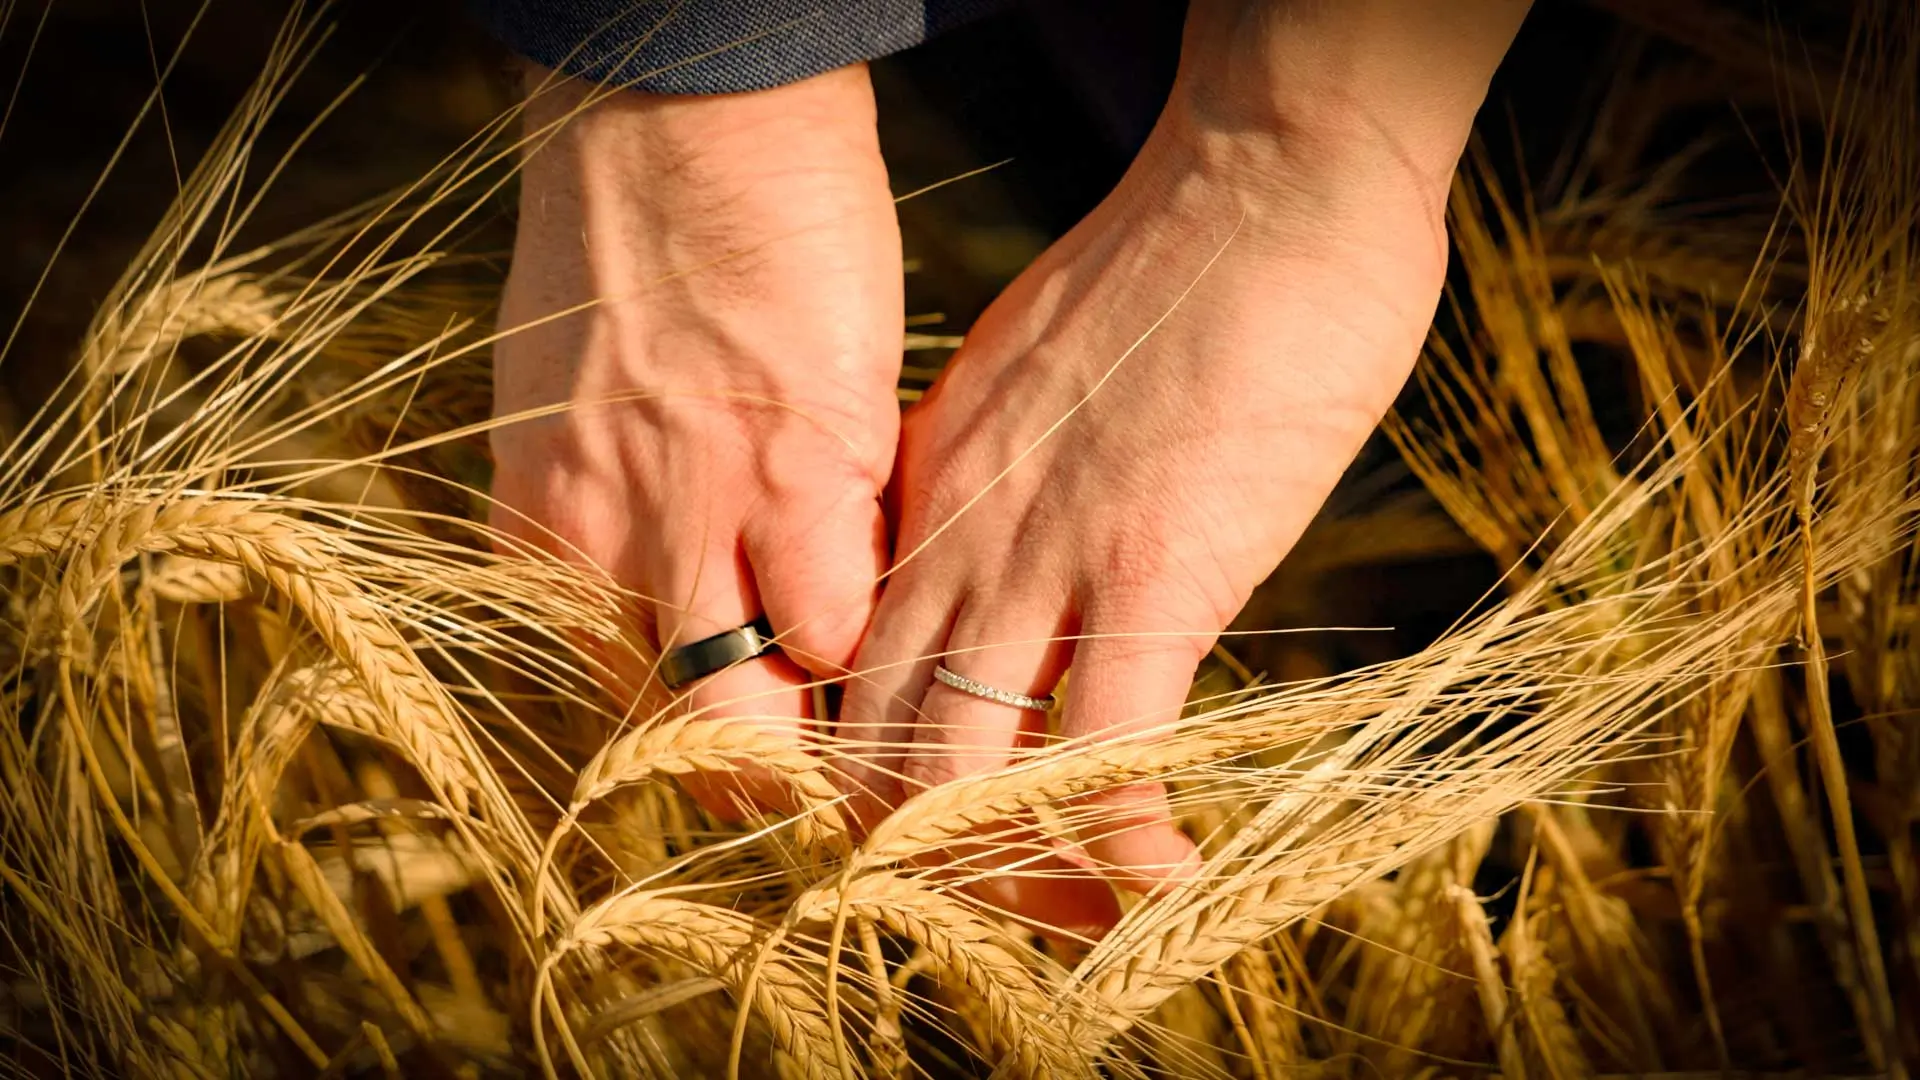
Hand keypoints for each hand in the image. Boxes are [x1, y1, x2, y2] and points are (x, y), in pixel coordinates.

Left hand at [489, 64, 901, 815]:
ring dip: (832, 731)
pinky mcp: (802, 473)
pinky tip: (902, 590)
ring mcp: (695, 522)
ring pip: (761, 720)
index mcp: (543, 539)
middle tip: (842, 774)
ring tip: (886, 711)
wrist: (671, 120)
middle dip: (772, 782)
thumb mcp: (569, 409)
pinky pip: (844, 621)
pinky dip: (878, 625)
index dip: (709, 748)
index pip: (623, 711)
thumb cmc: (625, 247)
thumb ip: (612, 515)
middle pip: (687, 744)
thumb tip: (677, 592)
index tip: (774, 752)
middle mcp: (601, 552)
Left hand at [838, 0, 1523, 935]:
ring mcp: (1042, 560)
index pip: (851, 672)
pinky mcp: (1152, 572)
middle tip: (992, 911)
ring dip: (1008, 873)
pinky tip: (1158, 884)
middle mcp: (951, 540)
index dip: (870, 776)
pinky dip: (1117, 843)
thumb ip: (1012, 481)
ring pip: (958, 773)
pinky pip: (1102, 750)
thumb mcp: (1047, 387)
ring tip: (1072, 924)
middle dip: (915, 856)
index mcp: (923, 494)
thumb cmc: (1180, 272)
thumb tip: (1032, 557)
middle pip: (875, 746)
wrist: (1265, 174)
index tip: (926, 835)